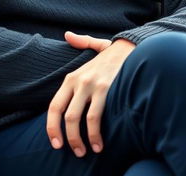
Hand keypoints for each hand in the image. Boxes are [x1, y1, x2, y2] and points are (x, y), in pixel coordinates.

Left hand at [46, 35, 134, 156]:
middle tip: (72, 152)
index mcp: (71, 77)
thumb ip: (80, 42)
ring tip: (86, 152)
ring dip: (80, 139)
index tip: (55, 142)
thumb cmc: (114, 54)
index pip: (54, 105)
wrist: (133, 48)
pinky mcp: (105, 90)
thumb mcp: (93, 46)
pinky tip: (99, 145)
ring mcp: (91, 85)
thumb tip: (67, 35)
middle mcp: (78, 81)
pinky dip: (95, 134)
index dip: (52, 126)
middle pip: (64, 114)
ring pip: (77, 118)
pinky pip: (95, 117)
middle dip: (66, 137)